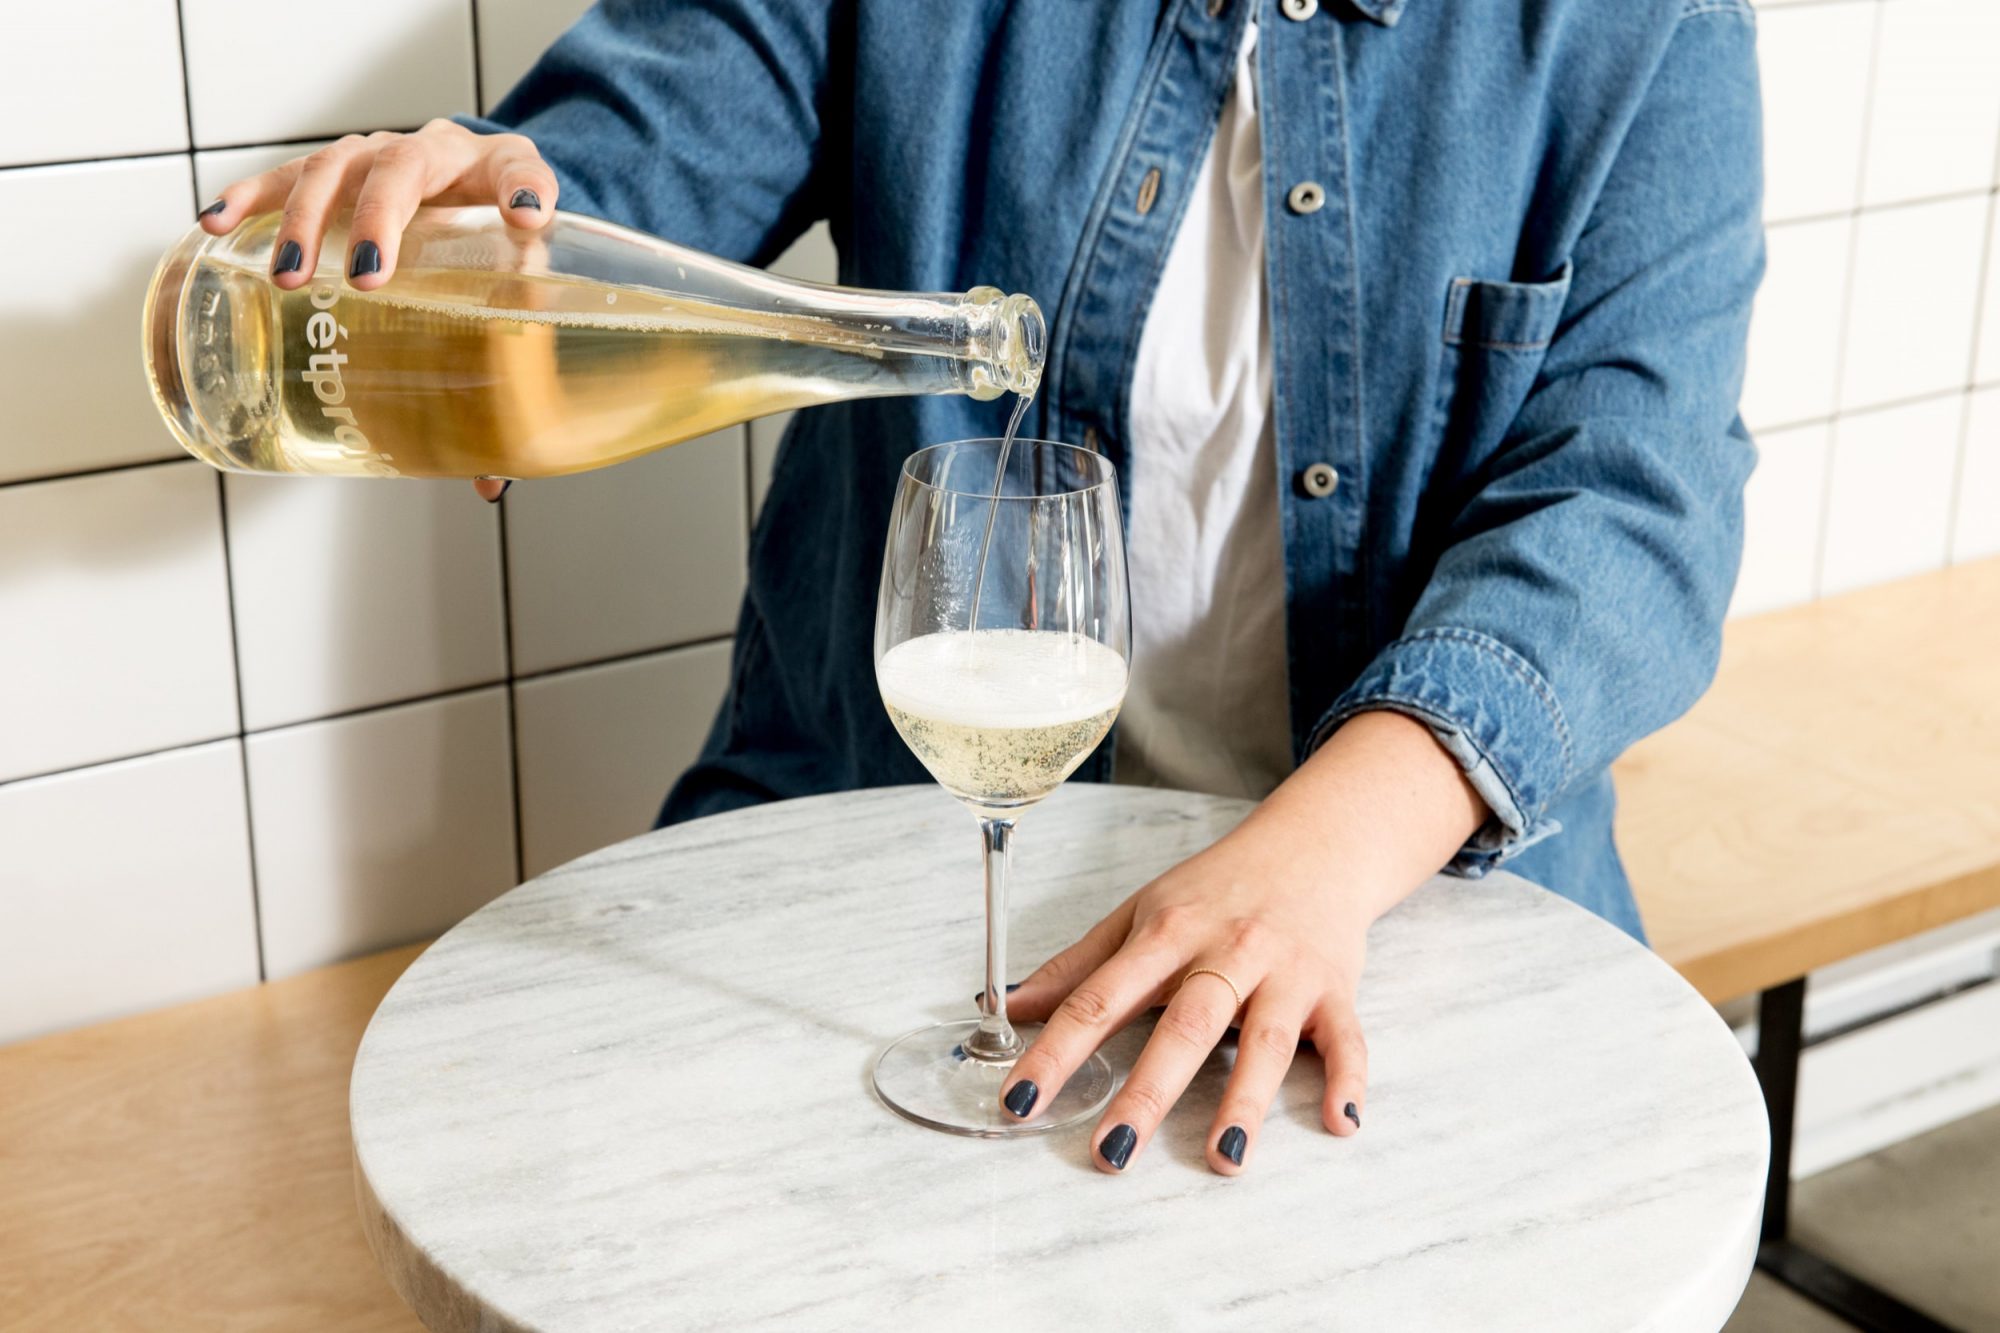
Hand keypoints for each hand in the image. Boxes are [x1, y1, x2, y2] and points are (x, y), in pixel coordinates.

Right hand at [198, 119, 555, 501]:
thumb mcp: (522, 289)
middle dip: (378, 220)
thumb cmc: (496, 244)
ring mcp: (376, 154)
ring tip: (287, 275)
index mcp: (495, 172)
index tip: (524, 216)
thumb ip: (512, 379)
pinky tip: (215, 223)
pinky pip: (281, 176)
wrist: (476, 181)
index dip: (523, 190)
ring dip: (304, 218)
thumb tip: (491, 482)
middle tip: (365, 277)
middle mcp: (433, 152)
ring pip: (333, 167)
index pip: (515, 170)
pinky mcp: (330, 170)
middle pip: (400, 168)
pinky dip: (247, 197)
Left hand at [998, 709, 1490, 1173]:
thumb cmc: (1217, 888)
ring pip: (1266, 1039)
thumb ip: (1079, 966)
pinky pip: (1346, 1039)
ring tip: (1224, 1158)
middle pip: (1184, 1026)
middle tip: (1111, 1151)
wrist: (1313, 846)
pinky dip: (1347, 1080)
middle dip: (1147, 1092)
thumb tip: (1008, 1005)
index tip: (1021, 1099)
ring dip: (1246, 1100)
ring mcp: (1285, 973)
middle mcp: (1225, 952)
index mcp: (1166, 933)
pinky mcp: (1336, 990)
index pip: (1101, 998)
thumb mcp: (1142, 912)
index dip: (1057, 1050)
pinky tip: (1338, 1124)